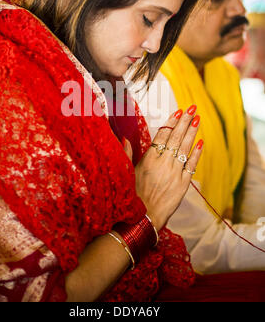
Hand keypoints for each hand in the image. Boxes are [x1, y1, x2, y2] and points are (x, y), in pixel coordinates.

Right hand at [124, 106, 202, 230]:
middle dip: (185, 121)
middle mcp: (163, 163)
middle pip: (176, 137)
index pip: (162, 135)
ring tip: (197, 118)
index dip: (171, 122)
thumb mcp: (126, 173)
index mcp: (149, 159)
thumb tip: (125, 139)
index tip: (178, 112)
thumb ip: (127, 154)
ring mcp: (175, 173)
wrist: (144, 218)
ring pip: (185, 148)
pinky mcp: (183, 184)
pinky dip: (197, 153)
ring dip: (192, 132)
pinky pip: (192, 165)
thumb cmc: (133, 196)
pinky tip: (201, 142)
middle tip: (191, 108)